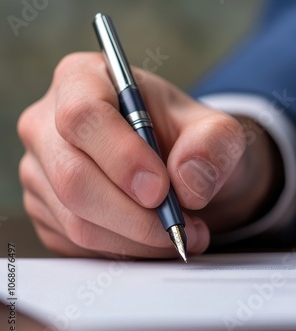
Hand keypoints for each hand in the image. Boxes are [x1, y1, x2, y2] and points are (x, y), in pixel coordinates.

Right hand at [18, 52, 280, 258]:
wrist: (180, 170)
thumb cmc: (189, 141)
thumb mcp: (218, 132)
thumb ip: (214, 145)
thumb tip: (188, 183)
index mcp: (83, 79)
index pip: (83, 115)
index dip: (122, 157)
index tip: (161, 190)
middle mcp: (49, 123)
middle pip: (73, 178)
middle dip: (136, 215)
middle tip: (181, 226)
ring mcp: (41, 170)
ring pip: (76, 220)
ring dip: (137, 239)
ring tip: (180, 233)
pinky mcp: (47, 210)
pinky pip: (78, 244)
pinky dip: (124, 250)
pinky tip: (153, 239)